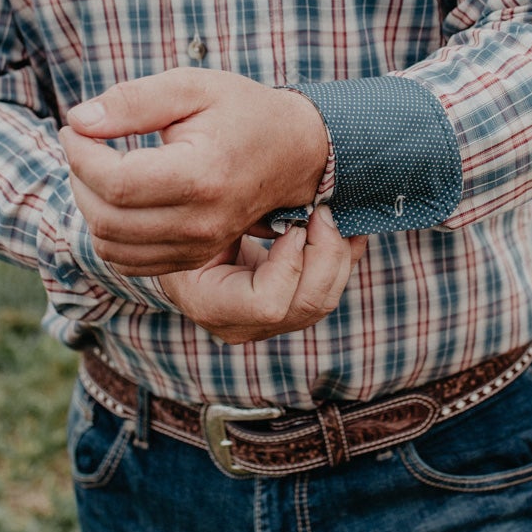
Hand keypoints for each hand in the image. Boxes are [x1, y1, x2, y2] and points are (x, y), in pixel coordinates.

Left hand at [60, 68, 329, 274]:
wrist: (294, 151)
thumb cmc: (241, 111)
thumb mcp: (191, 86)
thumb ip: (133, 100)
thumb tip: (79, 121)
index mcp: (202, 175)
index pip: (115, 182)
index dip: (80, 154)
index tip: (76, 127)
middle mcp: (202, 220)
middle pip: (107, 218)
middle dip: (78, 177)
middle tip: (83, 142)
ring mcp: (200, 245)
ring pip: (111, 246)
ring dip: (89, 206)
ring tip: (95, 169)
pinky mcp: (194, 257)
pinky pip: (130, 262)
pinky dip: (109, 234)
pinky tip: (114, 198)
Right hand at [158, 207, 368, 342]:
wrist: (181, 251)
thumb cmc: (186, 227)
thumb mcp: (205, 218)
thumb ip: (241, 215)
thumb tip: (292, 206)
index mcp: (211, 305)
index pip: (268, 304)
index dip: (290, 264)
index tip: (293, 225)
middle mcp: (242, 326)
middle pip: (305, 305)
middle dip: (325, 254)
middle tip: (322, 212)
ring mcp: (268, 324)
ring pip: (323, 301)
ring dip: (338, 256)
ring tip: (336, 217)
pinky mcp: (287, 311)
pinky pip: (325, 292)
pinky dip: (343, 261)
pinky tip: (350, 232)